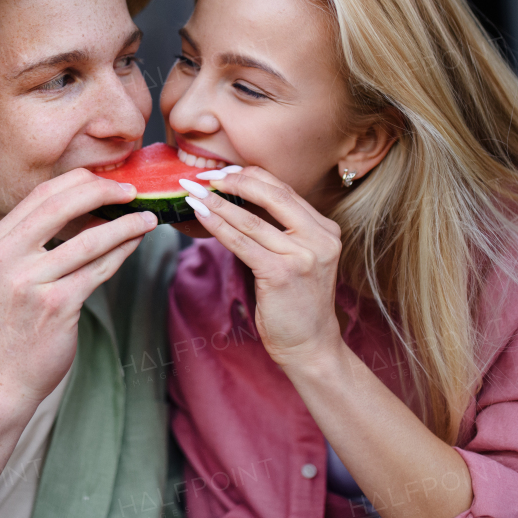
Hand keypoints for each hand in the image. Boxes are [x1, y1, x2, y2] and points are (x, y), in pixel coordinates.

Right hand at [0, 169, 156, 403]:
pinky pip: (99, 268)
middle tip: (132, 191)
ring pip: (88, 238)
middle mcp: (7, 258)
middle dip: (103, 192)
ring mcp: (30, 282)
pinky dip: (123, 251)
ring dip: (125, 224)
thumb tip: (88, 202)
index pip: (41, 195)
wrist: (5, 376)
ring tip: (148, 217)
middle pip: (61, 205)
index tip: (109, 180)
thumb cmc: (18, 322)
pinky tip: (137, 242)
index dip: (80, 181)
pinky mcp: (56, 305)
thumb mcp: (12, 272)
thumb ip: (37, 239)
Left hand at [182, 166, 343, 368]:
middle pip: (271, 194)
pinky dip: (217, 225)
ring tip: (191, 192)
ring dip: (215, 202)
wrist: (310, 345)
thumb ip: (281, 230)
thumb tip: (238, 200)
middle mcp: (320, 238)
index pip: (284, 190)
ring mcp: (302, 255)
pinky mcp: (281, 273)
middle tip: (203, 176)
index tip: (223, 171)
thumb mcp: (298, 258)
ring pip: (250, 219)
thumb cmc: (297, 303)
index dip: (250, 176)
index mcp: (325, 229)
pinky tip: (199, 214)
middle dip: (233, 181)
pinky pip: (241, 242)